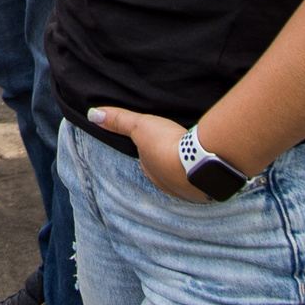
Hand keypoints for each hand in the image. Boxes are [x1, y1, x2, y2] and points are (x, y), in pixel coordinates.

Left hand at [86, 106, 209, 202]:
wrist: (201, 162)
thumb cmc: (167, 145)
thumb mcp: (140, 126)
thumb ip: (119, 120)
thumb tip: (92, 114)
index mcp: (151, 172)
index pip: (148, 161)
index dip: (152, 150)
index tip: (159, 140)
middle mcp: (169, 185)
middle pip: (168, 170)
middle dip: (171, 160)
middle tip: (178, 146)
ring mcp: (190, 190)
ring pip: (187, 177)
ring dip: (190, 167)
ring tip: (196, 153)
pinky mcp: (211, 190)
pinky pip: (207, 180)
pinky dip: (208, 171)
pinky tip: (212, 163)